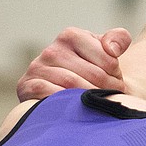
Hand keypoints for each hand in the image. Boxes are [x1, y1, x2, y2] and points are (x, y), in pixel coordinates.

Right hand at [16, 27, 131, 100]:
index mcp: (71, 36)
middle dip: (108, 89)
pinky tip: (76, 109)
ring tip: (99, 105)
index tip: (117, 81)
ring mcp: (37, 68)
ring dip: (92, 100)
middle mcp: (52, 50)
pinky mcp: (26, 86)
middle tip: (112, 98)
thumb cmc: (89, 70)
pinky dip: (66, 103)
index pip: (107, 59)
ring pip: (73, 86)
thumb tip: (112, 48)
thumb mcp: (105, 51)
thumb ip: (118, 39)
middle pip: (93, 75)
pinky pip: (50, 95)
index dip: (117, 75)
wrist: (63, 93)